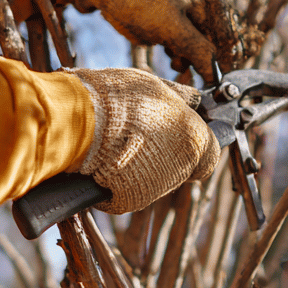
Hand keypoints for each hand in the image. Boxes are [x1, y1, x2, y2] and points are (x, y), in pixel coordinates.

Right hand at [70, 68, 219, 213]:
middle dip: (167, 155)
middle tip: (143, 135)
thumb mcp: (155, 86)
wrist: (77, 123)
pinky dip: (120, 179)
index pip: (211, 154)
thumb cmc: (116, 98)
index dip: (197, 145)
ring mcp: (155, 188)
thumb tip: (196, 100)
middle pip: (182, 168)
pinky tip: (105, 160)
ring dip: (143, 166)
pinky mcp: (128, 201)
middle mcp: (181, 169)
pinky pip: (129, 191)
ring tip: (118, 143)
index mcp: (194, 140)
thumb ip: (180, 97)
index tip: (184, 136)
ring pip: (155, 180)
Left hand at [74, 0, 217, 79]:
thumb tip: (216, 72)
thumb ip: (196, 48)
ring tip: (174, 60)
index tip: (213, 80)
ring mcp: (185, 14)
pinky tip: (167, 52)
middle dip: (201, 60)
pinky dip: (175, 52)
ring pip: (195, 47)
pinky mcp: (169, 22)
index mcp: (211, 2)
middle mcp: (203, 7)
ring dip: (186, 58)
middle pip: (212, 44)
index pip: (228, 39)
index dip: (221, 60)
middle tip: (186, 68)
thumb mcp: (170, 25)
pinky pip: (179, 44)